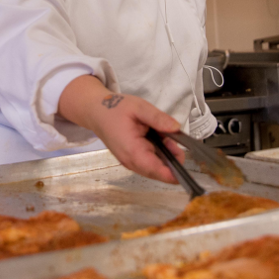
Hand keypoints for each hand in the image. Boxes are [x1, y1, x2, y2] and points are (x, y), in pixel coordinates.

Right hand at [57, 76, 184, 183]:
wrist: (96, 112)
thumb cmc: (115, 109)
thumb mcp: (139, 107)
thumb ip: (158, 118)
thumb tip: (176, 128)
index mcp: (133, 151)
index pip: (158, 171)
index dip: (175, 171)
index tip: (183, 158)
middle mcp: (131, 162)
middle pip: (160, 172)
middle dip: (172, 157)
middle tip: (169, 137)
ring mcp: (131, 163)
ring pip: (157, 168)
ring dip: (165, 155)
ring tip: (161, 134)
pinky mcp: (132, 161)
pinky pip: (151, 163)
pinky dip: (158, 153)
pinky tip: (155, 138)